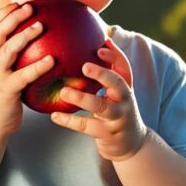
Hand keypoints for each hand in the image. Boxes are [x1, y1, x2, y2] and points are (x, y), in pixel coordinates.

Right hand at [0, 3, 55, 137]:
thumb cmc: (2, 99)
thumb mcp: (4, 76)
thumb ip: (13, 62)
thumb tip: (39, 48)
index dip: (3, 14)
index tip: (18, 3)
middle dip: (13, 17)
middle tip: (30, 7)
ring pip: (8, 49)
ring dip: (24, 35)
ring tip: (41, 26)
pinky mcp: (7, 90)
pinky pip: (24, 75)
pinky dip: (38, 66)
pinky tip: (53, 60)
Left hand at [50, 39, 146, 161]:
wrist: (131, 144)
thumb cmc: (117, 110)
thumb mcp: (117, 92)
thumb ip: (106, 72)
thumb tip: (93, 42)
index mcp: (126, 86)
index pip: (124, 67)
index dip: (114, 55)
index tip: (101, 44)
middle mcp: (125, 100)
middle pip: (117, 83)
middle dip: (102, 74)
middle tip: (84, 66)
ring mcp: (118, 118)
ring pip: (101, 106)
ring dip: (82, 98)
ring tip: (64, 91)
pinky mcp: (108, 134)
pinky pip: (87, 126)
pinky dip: (69, 121)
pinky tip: (54, 115)